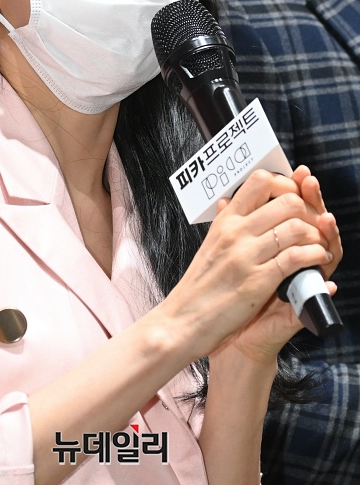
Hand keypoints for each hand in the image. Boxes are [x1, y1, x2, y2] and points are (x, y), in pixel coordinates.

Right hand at [160, 168, 339, 366]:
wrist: (182, 320)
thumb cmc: (199, 286)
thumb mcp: (210, 244)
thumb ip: (225, 222)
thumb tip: (229, 199)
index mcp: (225, 220)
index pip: (261, 180)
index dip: (288, 185)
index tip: (297, 199)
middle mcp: (235, 232)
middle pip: (287, 201)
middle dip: (310, 212)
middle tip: (314, 227)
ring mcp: (245, 256)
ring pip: (296, 227)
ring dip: (316, 236)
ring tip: (318, 246)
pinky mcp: (256, 281)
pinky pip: (295, 257)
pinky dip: (314, 257)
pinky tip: (317, 262)